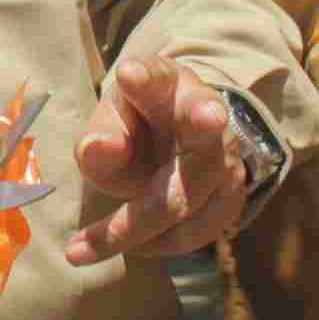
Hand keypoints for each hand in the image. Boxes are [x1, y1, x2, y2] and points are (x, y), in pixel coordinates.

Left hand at [64, 53, 250, 264]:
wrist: (180, 147)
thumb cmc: (135, 129)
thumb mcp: (110, 125)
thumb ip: (100, 138)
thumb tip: (97, 149)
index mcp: (166, 85)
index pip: (157, 77)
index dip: (145, 76)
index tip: (129, 73)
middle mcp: (205, 115)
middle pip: (204, 124)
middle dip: (203, 120)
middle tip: (208, 114)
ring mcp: (225, 158)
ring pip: (190, 194)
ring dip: (138, 225)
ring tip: (86, 246)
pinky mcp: (231, 198)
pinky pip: (196, 229)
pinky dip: (157, 243)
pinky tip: (127, 245)